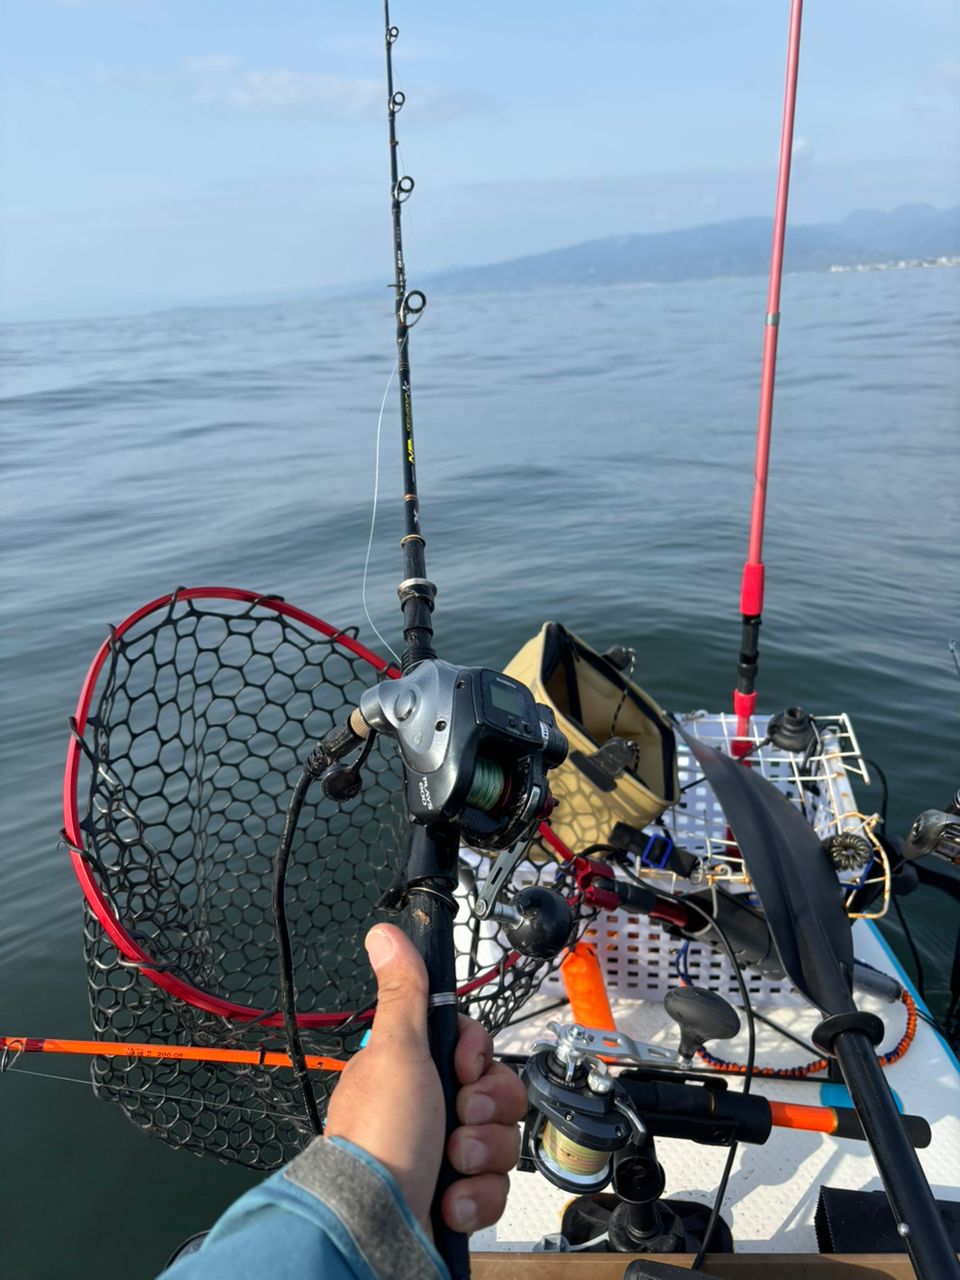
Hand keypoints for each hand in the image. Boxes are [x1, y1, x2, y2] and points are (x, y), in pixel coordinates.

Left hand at [324, 923, 526, 1235]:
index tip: (462, 1067)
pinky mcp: (458, 1197)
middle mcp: (428, 1110)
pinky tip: (450, 1200)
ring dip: (481, 1155)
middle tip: (457, 1119)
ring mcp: (443, 1155)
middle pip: (496, 1091)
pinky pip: (495, 1186)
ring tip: (450, 1166)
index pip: (474, 1047)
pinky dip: (476, 1196)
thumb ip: (404, 993)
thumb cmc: (379, 1138)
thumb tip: (384, 934)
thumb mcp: (396, 1052)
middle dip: (485, 1109)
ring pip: (501, 1139)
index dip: (478, 1057)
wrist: (375, 1227)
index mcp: (412, 1070)